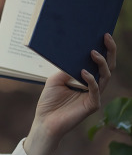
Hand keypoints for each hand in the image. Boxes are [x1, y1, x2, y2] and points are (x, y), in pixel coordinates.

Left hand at [25, 33, 116, 154]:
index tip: (103, 33)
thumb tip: (75, 54)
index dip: (103, 48)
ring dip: (100, 63)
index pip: (98, 62)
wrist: (44, 121)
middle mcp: (93, 86)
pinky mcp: (92, 105)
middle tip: (106, 37)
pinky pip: (95, 90)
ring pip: (105, 76)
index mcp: (86, 79)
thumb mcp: (55, 79)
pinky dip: (90, 80)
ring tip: (93, 52)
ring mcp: (94, 96)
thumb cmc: (49, 101)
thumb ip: (66, 68)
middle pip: (107, 67)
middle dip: (109, 51)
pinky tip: (83, 72)